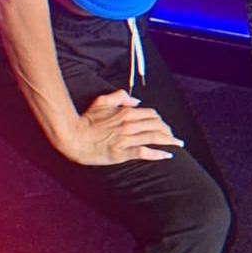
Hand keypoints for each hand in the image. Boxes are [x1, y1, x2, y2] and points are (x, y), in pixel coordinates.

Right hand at [57, 89, 183, 165]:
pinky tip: (167, 156)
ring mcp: (126, 139)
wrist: (73, 137)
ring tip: (178, 144)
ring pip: (155, 138)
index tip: (165, 126)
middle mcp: (129, 125)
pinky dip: (158, 154)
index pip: (152, 114)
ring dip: (169, 141)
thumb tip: (137, 101)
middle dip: (168, 131)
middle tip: (174, 137)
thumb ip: (120, 96)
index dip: (161, 120)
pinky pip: (145, 152)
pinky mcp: (122, 153)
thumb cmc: (86, 120)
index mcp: (126, 112)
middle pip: (157, 125)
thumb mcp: (102, 101)